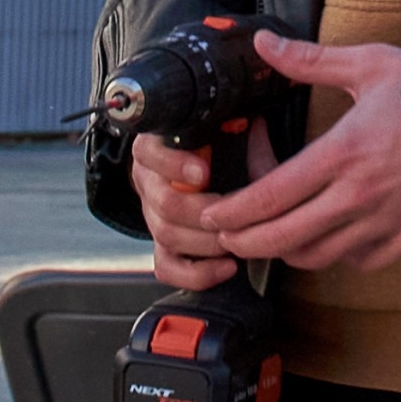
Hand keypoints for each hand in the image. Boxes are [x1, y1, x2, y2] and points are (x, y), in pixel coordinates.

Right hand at [128, 133, 242, 291]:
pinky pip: (168, 269)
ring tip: (236, 239)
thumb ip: (234, 130)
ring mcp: (152, 218)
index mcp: (155, 148)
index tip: (205, 173)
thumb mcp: (222, 130)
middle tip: (233, 215)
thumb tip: (252, 128)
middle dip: (204, 214)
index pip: (150, 155)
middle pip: (164, 204)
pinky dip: (198, 273)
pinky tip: (227, 267)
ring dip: (207, 242)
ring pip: (167, 236)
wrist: (204, 172)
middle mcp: (148, 183)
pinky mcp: (161, 247)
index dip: (176, 165)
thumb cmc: (215, 148)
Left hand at [192, 33, 400, 273]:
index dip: (232, 212)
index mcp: (342, 155)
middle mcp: (357, 198)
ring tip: (272, 234)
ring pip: (315, 257)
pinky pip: (355, 262)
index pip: (269, 196)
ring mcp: (382, 226)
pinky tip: (326, 236)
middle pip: (281, 239)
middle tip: (228, 235)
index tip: (213, 213)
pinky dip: (333, 255)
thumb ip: (309, 61)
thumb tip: (263, 44)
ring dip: (286, 250)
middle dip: (245, 242)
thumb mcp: (370, 67)